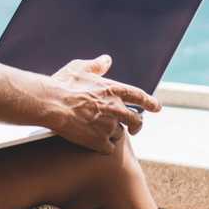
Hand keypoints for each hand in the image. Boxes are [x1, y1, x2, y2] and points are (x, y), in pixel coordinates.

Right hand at [45, 55, 160, 152]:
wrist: (52, 104)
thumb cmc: (63, 84)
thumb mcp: (80, 68)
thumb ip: (96, 65)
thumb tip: (107, 60)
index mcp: (114, 90)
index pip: (139, 97)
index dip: (150, 102)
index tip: (157, 107)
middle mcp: (116, 109)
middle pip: (136, 120)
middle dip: (137, 125)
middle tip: (135, 129)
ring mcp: (109, 127)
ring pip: (120, 134)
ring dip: (113, 134)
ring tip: (101, 132)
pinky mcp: (99, 142)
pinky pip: (108, 148)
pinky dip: (103, 146)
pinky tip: (94, 144)